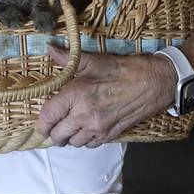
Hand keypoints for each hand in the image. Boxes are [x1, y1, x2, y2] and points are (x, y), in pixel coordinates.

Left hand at [35, 44, 176, 147]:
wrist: (153, 83)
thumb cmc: (123, 70)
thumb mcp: (94, 60)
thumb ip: (68, 58)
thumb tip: (51, 48)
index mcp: (76, 94)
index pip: (48, 116)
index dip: (41, 123)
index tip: (41, 123)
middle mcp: (84, 115)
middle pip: (58, 135)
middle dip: (53, 132)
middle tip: (55, 125)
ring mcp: (97, 127)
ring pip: (73, 143)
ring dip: (69, 137)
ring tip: (71, 126)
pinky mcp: (110, 135)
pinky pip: (89, 145)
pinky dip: (85, 140)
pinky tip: (88, 129)